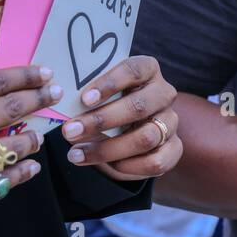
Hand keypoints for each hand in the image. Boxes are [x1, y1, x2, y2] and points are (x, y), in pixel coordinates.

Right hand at [0, 66, 64, 236]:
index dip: (24, 76)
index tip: (42, 73)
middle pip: (13, 108)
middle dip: (39, 98)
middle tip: (54, 93)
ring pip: (16, 145)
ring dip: (32, 139)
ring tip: (38, 137)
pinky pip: (6, 180)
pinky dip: (22, 172)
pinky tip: (28, 167)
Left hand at [58, 55, 181, 181]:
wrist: (132, 127)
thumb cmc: (110, 101)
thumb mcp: (101, 92)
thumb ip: (88, 96)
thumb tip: (62, 107)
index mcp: (148, 70)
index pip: (133, 69)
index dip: (109, 83)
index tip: (84, 99)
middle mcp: (164, 93)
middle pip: (139, 106)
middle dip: (101, 120)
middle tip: (69, 131)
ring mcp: (171, 121)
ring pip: (146, 137)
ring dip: (108, 148)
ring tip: (77, 154)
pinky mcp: (174, 148)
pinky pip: (156, 162)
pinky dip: (127, 166)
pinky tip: (105, 166)